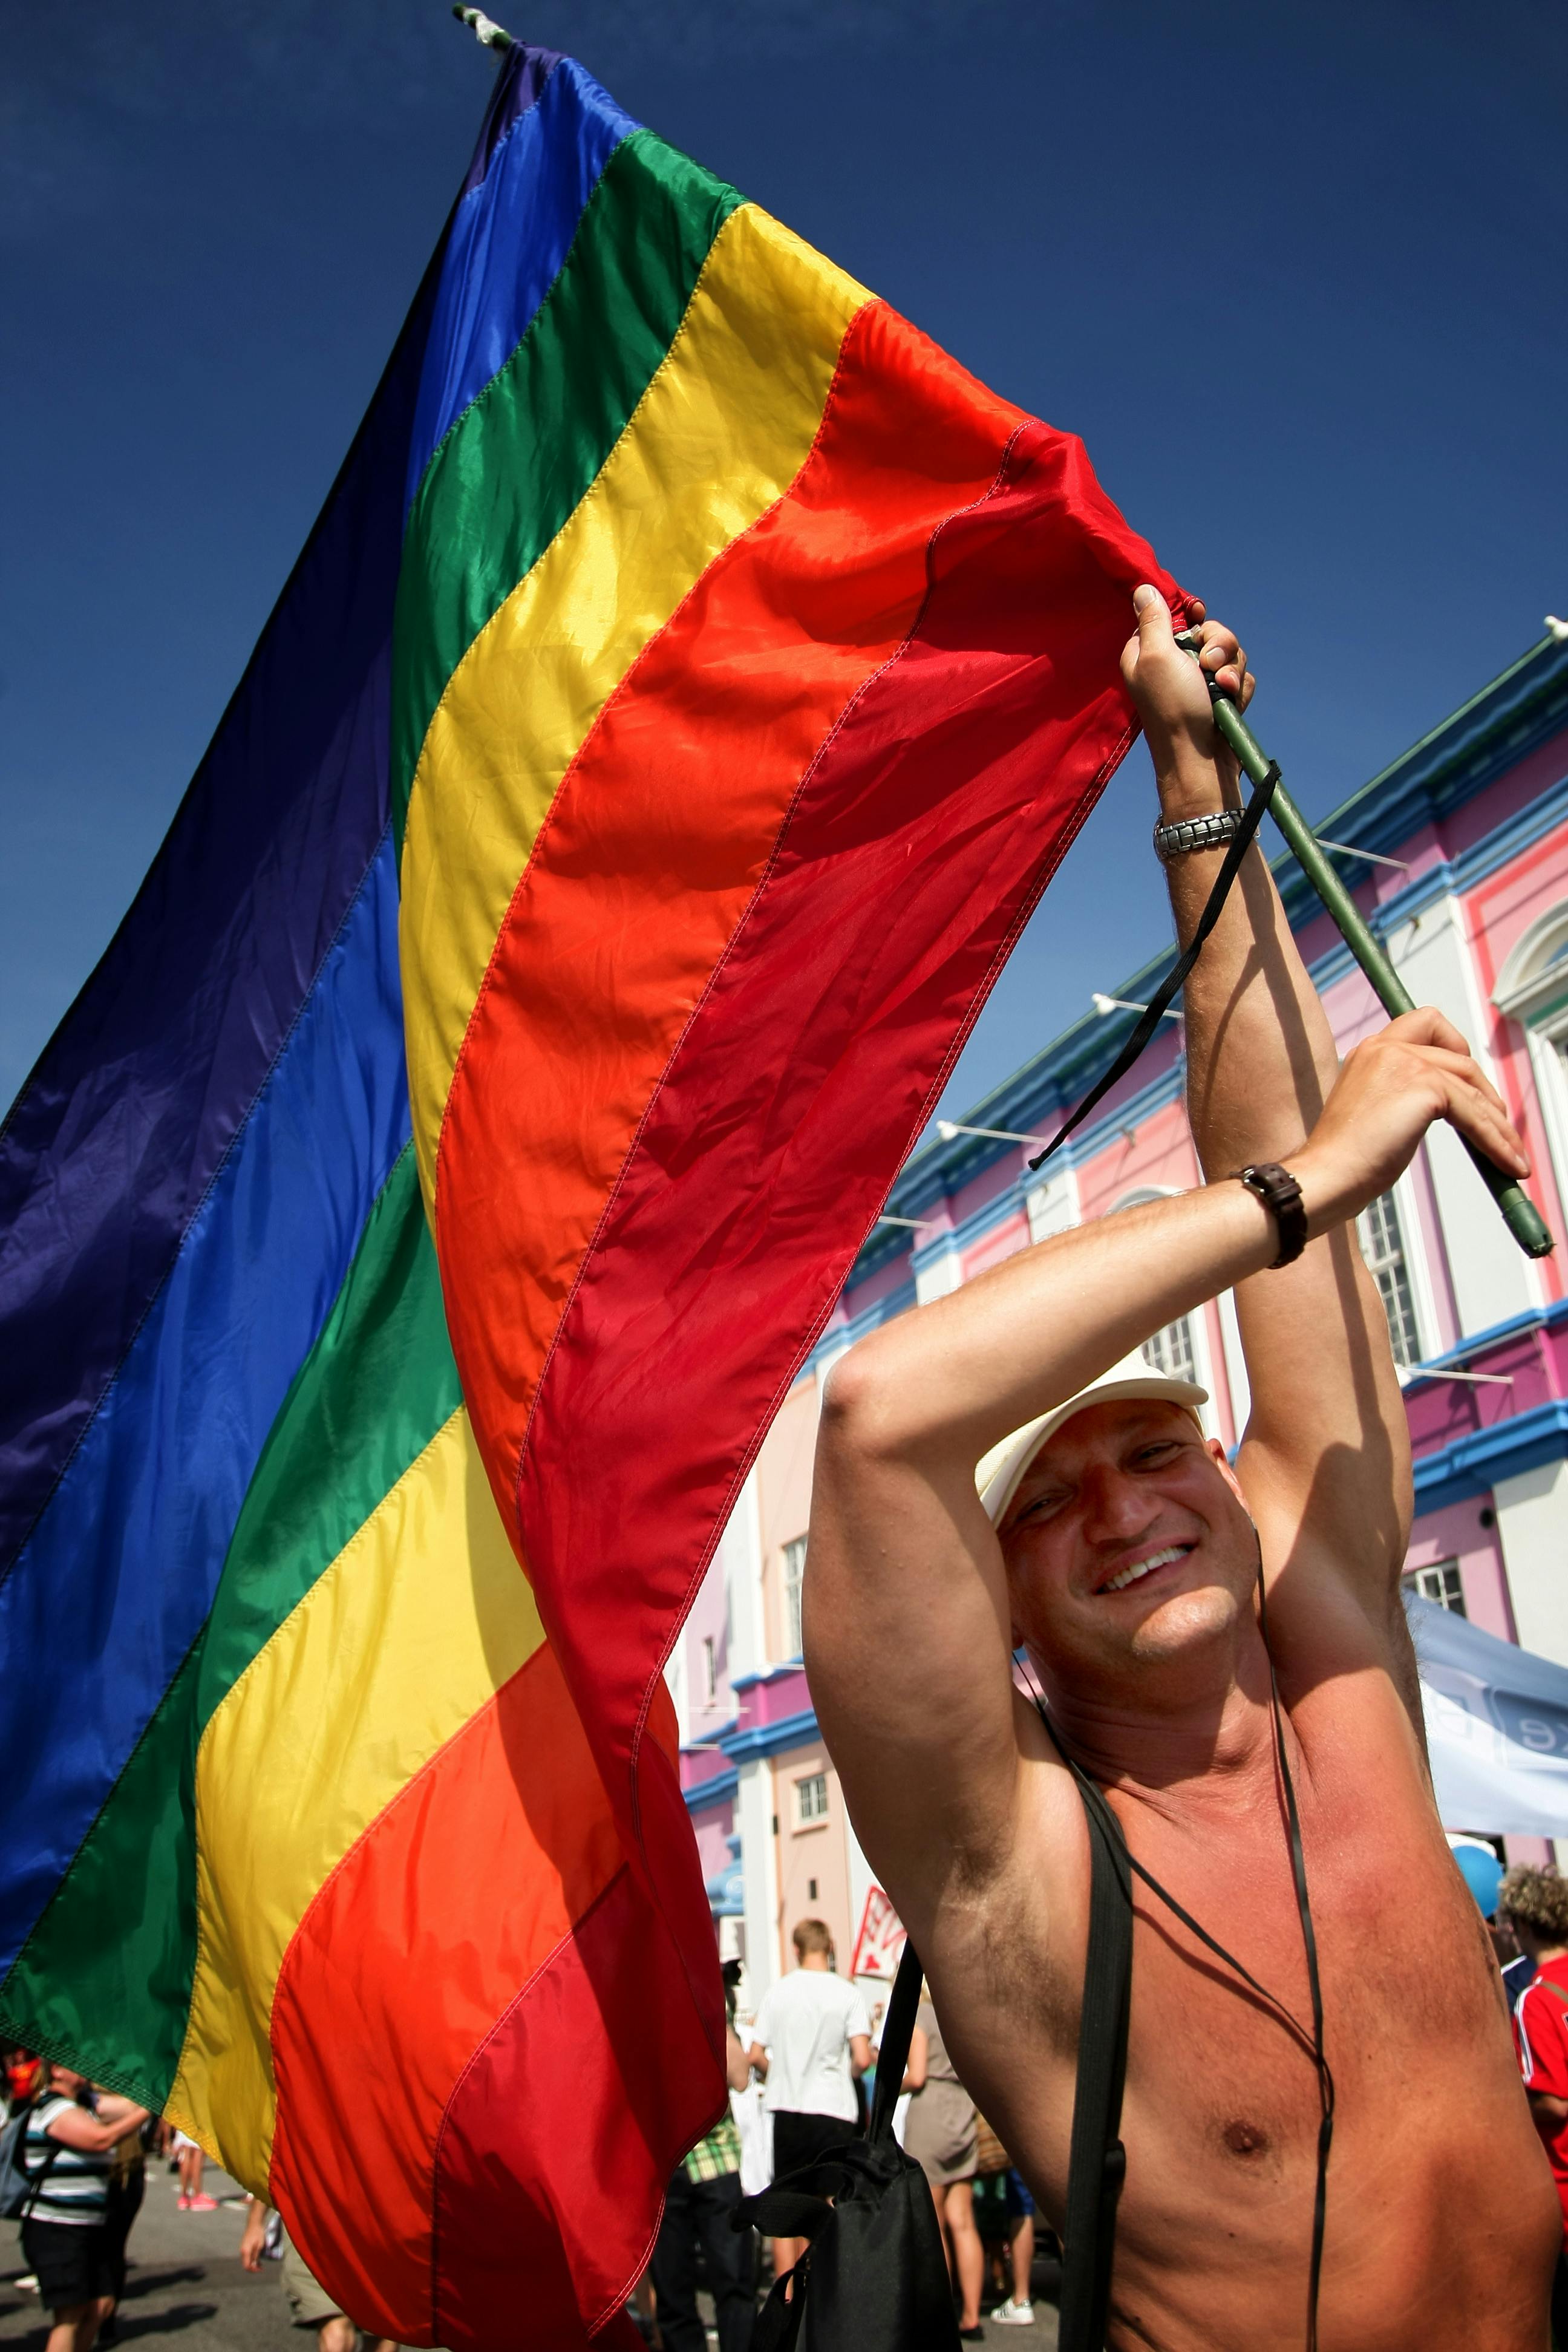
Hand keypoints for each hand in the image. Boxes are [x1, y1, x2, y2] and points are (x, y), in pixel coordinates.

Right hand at [240, 2204, 266, 2271]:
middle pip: (246, 2264)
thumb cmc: (258, 2233)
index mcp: (245, 2251)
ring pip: (247, 2260)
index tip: (260, 2269)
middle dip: (253, 2267)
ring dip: (253, 2263)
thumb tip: (255, 2265)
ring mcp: (243, 2249)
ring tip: (261, 2264)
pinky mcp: (244, 2247)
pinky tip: (257, 2258)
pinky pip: (247, 2256)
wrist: (254, 2223)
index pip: (246, 2266)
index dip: (253, 2270)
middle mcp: (242, 2251)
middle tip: (261, 2268)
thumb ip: (256, 2256)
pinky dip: (252, 2259)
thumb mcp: (259, 2246)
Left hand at [1120, 588, 1253, 803]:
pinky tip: (1230, 704)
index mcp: (1149, 652)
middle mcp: (1173, 665)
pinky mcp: (1220, 699)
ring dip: (1231, 669)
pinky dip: (1239, 689)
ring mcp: (1199, 683)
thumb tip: (1143, 588)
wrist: (1200, 762)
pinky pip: (1240, 678)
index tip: (1198, 615)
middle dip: (1219, 643)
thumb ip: (1153, 620)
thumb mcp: (1156, 656)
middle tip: (1210, 664)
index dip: (1190, 615)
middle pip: (1209, 631)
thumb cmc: (1173, 709)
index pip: (1174, 616)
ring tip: (1223, 689)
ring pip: (1230, 653)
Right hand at [1292, 1007, 1528, 1231]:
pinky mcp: (1424, 1086)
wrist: (1326, 1177)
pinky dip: (1496, 1140)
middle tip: (1496, 1122)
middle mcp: (1387, 1047)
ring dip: (1498, 1124)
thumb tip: (1448, 1105)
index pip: (1426, 1024)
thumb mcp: (1375, 1112)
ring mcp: (1405, 1063)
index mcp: (1371, 1050)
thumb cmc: (1343, 1160)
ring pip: (1472, 1087)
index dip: (1454, 1046)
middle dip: (1484, 1090)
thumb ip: (1404, 1095)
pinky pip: (1475, 1114)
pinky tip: (1507, 1163)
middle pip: (1458, 1054)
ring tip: (1512, 1156)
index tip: (1465, 1080)